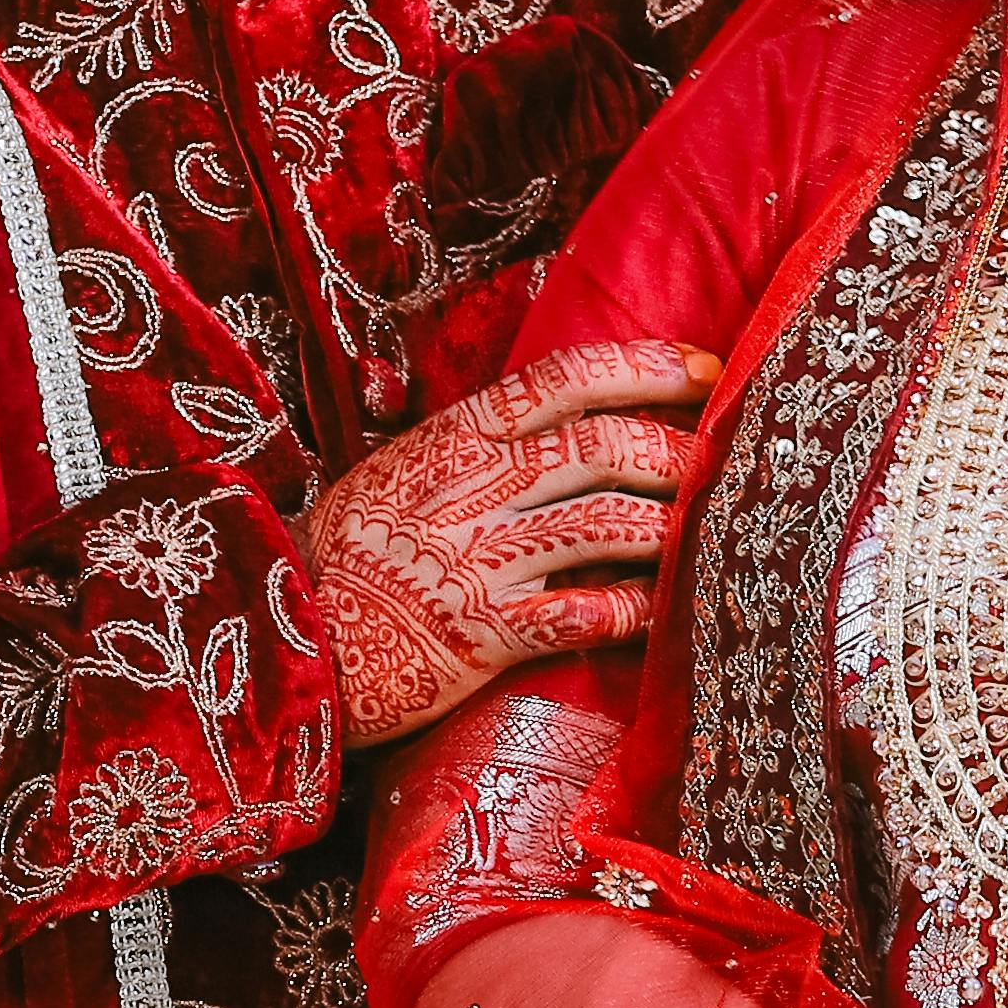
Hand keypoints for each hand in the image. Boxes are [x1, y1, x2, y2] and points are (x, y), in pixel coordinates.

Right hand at [293, 341, 711, 744]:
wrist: (281, 639)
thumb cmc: (343, 554)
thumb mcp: (402, 472)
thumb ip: (480, 446)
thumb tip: (572, 416)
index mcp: (453, 438)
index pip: (565, 380)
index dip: (646, 368)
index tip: (707, 369)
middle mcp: (469, 490)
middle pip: (602, 449)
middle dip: (679, 449)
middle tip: (726, 459)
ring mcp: (476, 562)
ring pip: (606, 526)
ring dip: (673, 524)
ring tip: (714, 526)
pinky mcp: (481, 636)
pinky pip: (580, 616)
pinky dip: (633, 608)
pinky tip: (665, 606)